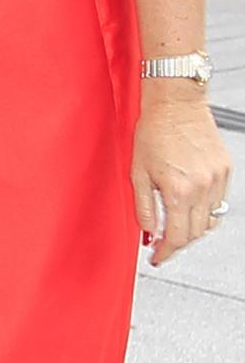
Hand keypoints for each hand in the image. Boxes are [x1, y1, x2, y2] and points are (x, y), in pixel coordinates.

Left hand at [133, 81, 231, 265]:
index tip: (157, 258)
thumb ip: (144, 208)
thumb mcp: (137, 174)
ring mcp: (218, 179)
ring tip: (174, 226)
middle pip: (195, 233)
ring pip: (210, 220)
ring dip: (192, 228)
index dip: (166, 252)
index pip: (177, 237)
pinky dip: (204, 210)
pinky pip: (218, 201)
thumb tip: (148, 233)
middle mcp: (203, 188)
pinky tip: (188, 206)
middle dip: (177, 244)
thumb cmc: (152, 133)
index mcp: (178, 191)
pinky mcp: (226, 169)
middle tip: (162, 246)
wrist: (175, 104)